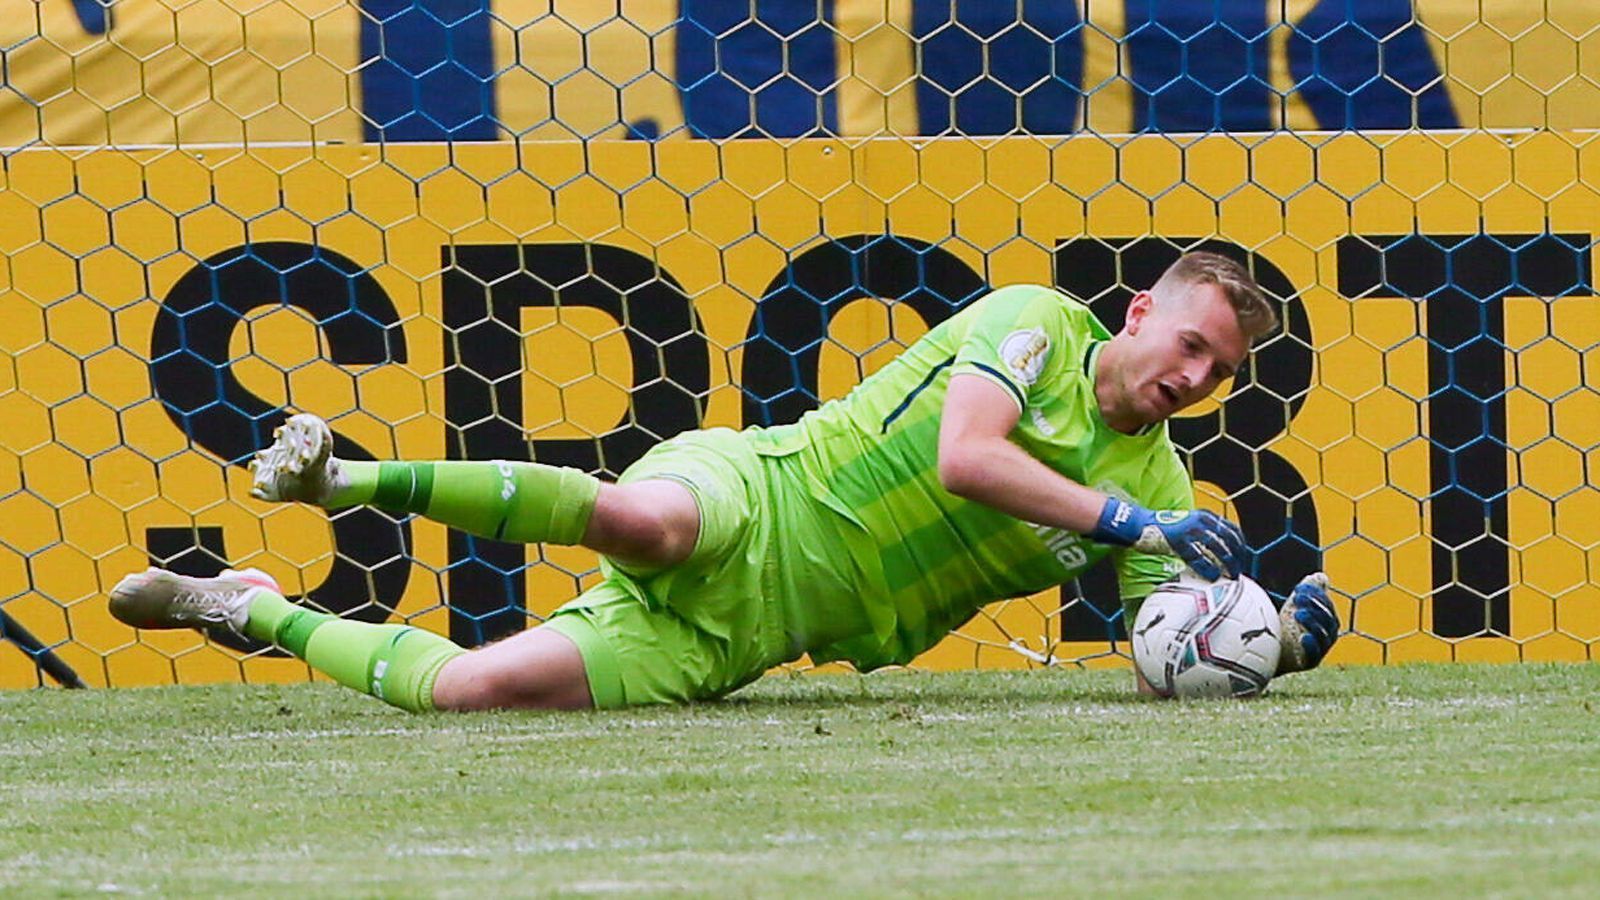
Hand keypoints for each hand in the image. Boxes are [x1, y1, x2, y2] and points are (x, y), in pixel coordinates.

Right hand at [1090, 498, 1245, 580]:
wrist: (1140, 524)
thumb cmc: (1164, 527)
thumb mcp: (1187, 523)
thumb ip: (1203, 532)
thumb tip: (1218, 550)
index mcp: (1205, 515)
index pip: (1232, 529)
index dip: (1240, 545)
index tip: (1242, 558)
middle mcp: (1200, 520)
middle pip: (1228, 538)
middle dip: (1237, 556)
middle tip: (1238, 571)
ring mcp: (1189, 529)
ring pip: (1217, 547)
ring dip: (1227, 563)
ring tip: (1230, 576)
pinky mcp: (1178, 540)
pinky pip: (1198, 557)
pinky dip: (1208, 568)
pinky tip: (1213, 576)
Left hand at [1276, 572, 1338, 673]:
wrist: (1270, 653)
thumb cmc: (1285, 628)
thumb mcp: (1295, 607)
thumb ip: (1307, 592)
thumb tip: (1320, 577)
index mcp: (1326, 621)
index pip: (1327, 607)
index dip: (1316, 596)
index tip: (1299, 588)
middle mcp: (1327, 636)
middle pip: (1328, 621)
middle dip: (1314, 607)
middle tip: (1297, 597)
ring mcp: (1319, 650)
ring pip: (1324, 637)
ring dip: (1312, 623)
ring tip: (1297, 613)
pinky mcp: (1309, 662)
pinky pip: (1315, 655)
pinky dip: (1311, 646)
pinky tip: (1303, 636)